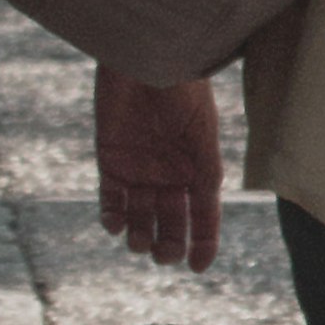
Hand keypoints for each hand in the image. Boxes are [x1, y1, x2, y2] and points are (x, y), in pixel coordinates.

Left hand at [94, 67, 222, 269]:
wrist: (143, 58)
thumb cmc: (182, 88)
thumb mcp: (202, 132)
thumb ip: (206, 168)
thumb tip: (213, 202)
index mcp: (199, 170)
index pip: (204, 215)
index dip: (203, 243)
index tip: (197, 267)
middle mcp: (170, 175)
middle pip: (170, 221)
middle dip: (169, 243)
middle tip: (164, 256)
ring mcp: (139, 169)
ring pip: (140, 216)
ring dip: (139, 235)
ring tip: (139, 243)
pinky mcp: (110, 161)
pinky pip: (111, 198)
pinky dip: (111, 215)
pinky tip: (114, 225)